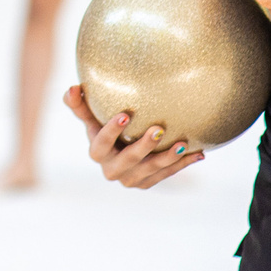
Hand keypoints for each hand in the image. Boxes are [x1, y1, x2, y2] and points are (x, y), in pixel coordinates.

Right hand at [64, 83, 205, 189]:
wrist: (118, 152)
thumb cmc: (104, 127)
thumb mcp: (91, 118)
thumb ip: (80, 105)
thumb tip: (72, 87)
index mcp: (97, 153)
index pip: (102, 143)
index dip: (112, 131)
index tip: (126, 114)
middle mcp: (113, 170)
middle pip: (129, 160)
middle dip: (144, 147)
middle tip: (158, 128)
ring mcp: (132, 180)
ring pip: (151, 170)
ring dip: (168, 158)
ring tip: (182, 143)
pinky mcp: (148, 183)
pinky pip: (167, 174)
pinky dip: (183, 164)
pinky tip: (198, 153)